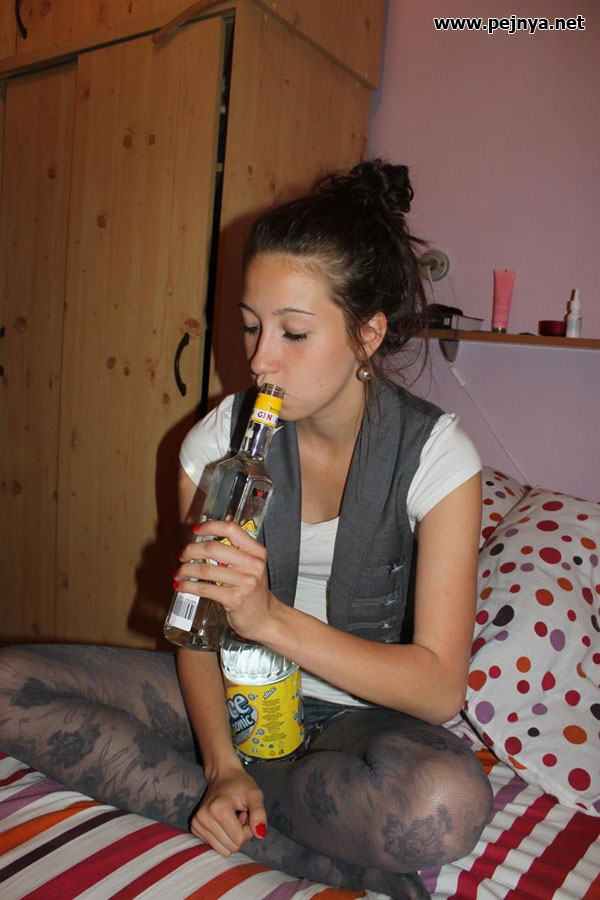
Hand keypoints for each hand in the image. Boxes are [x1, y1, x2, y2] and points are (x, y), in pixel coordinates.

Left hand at [174, 519, 273, 640]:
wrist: (265, 617)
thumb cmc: (252, 590)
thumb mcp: (251, 567)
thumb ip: (234, 553)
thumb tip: (202, 543)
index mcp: (256, 552)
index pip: (232, 529)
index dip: (211, 526)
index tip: (196, 530)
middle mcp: (253, 564)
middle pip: (213, 548)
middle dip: (191, 550)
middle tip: (182, 556)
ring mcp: (245, 582)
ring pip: (206, 569)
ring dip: (186, 570)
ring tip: (179, 572)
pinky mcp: (235, 599)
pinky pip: (204, 588)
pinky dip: (188, 586)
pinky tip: (180, 586)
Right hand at [191, 765, 266, 854]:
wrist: (222, 775)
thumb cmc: (240, 784)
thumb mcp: (255, 794)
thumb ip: (259, 813)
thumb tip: (261, 835)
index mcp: (217, 808)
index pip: (239, 839)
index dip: (249, 829)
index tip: (246, 813)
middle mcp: (203, 817)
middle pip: (231, 847)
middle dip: (240, 834)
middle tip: (239, 815)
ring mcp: (196, 823)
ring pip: (223, 850)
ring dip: (232, 837)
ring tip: (231, 818)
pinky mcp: (195, 828)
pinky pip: (215, 847)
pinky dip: (223, 837)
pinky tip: (223, 822)